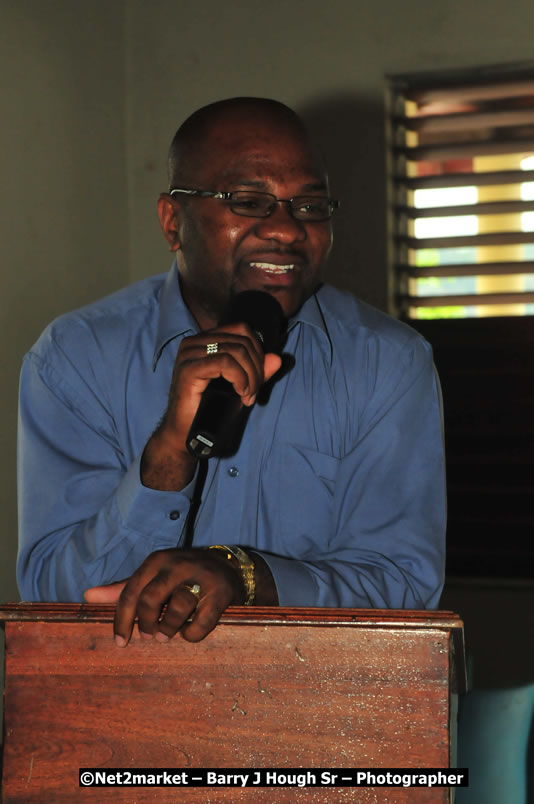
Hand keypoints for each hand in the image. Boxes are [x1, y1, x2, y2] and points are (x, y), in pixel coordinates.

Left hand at [84, 548, 244, 644]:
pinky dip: (193, 634)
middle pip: (150, 599)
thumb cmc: (183, 576)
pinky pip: (201, 620)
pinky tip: (190, 634)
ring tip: (167, 636)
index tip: (119, 642)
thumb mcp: (153, 576)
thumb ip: (123, 588)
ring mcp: (201, 577)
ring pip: (177, 607)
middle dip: (146, 623)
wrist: (230, 567)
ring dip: (169, 628)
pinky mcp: (221, 592)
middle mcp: (177, 564)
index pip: (130, 592)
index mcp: (157, 561)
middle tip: (148, 638)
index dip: (122, 620)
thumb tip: (88, 596)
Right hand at [141, 323, 281, 490]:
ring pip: (235, 351)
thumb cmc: (209, 409)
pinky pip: (224, 362)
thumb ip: (257, 371)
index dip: (258, 351)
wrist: (185, 433)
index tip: (258, 378)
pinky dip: (239, 378)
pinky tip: (240, 392)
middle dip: (256, 368)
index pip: (241, 329)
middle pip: (241, 341)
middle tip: (254, 391)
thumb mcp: (240, 386)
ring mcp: (189, 354)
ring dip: (250, 376)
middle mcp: (194, 342)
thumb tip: (277, 359)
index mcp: (204, 340)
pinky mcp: (188, 370)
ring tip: (248, 395)